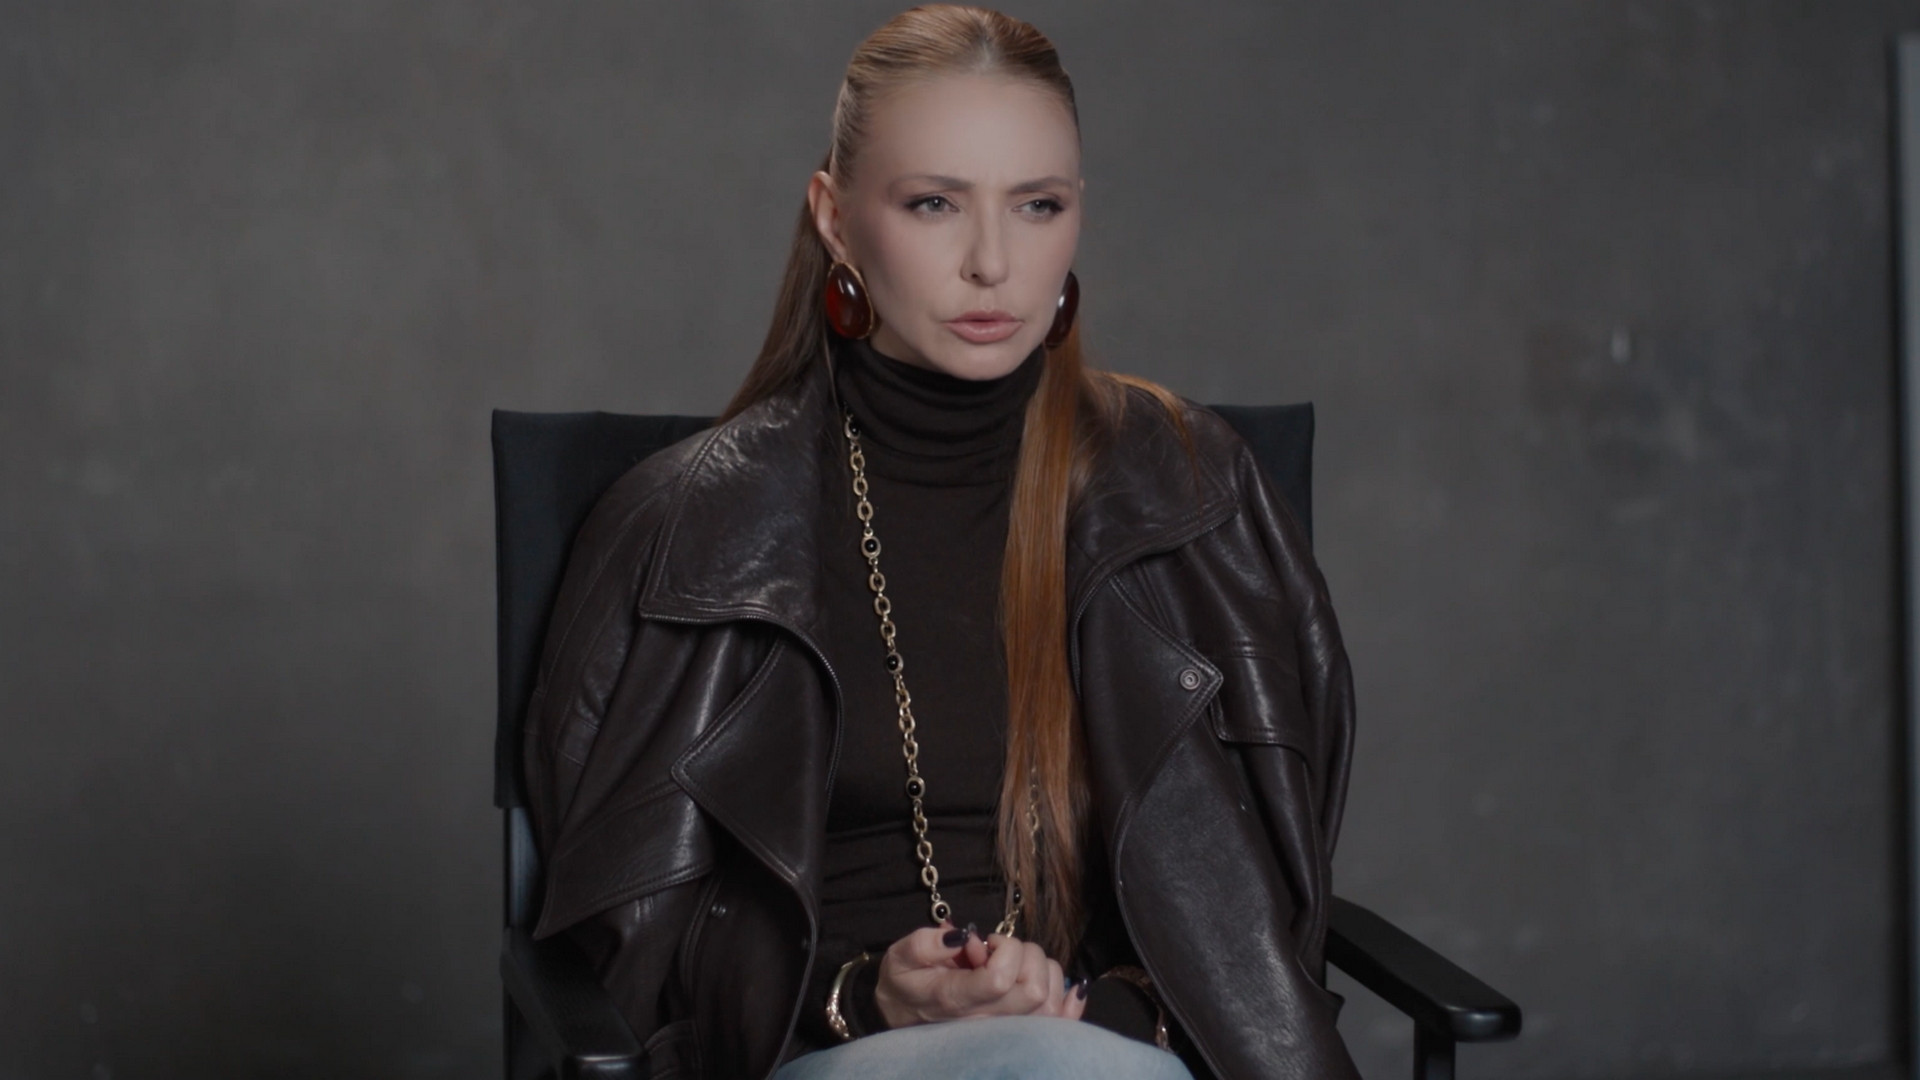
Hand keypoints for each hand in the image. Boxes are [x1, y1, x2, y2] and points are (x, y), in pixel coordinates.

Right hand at [872, 923, 1088, 1027]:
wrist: (904, 1016)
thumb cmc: (905, 984)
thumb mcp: (901, 956)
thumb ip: (927, 944)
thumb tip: (962, 936)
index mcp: (956, 1000)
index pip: (1001, 979)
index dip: (1004, 950)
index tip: (987, 942)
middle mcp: (986, 1021)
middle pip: (1035, 989)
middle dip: (1026, 954)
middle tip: (1001, 950)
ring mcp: (1005, 1030)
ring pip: (1051, 1001)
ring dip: (1043, 970)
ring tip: (1015, 965)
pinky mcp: (1020, 1032)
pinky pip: (1061, 1022)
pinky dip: (1070, 1000)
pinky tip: (1068, 985)